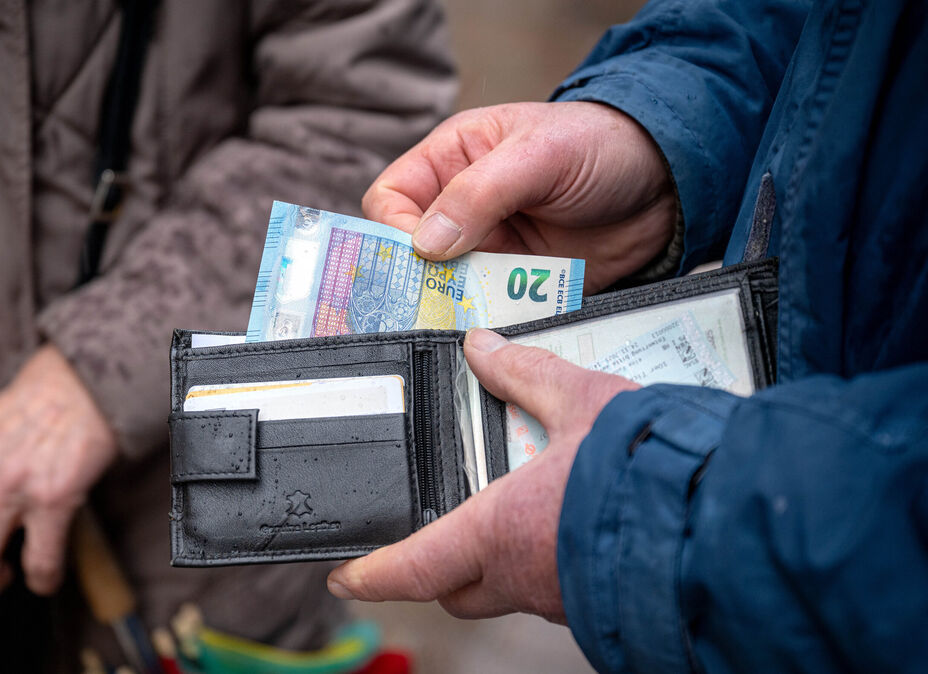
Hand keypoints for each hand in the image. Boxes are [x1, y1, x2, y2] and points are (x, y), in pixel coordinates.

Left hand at [326, 328, 636, 620]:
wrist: (732, 516)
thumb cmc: (650, 466)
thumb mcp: (580, 400)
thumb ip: (526, 373)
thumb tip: (484, 348)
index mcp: (499, 531)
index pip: (413, 568)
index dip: (373, 573)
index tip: (345, 574)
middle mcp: (525, 577)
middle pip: (457, 588)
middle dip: (434, 569)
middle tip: (429, 538)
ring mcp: (565, 597)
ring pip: (511, 589)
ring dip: (500, 560)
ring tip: (514, 513)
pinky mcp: (605, 599)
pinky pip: (558, 586)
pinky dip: (550, 559)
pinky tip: (572, 523)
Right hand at [362, 102, 676, 290]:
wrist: (669, 184)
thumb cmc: (602, 145)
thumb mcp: (538, 156)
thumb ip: (478, 193)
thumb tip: (424, 243)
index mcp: (452, 158)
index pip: (392, 198)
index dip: (394, 230)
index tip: (416, 259)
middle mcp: (462, 205)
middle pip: (411, 251)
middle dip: (418, 279)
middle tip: (429, 305)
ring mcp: (489, 246)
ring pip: (446, 286)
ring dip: (454, 304)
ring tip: (468, 317)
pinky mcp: (517, 281)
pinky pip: (487, 308)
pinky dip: (489, 320)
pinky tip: (498, 327)